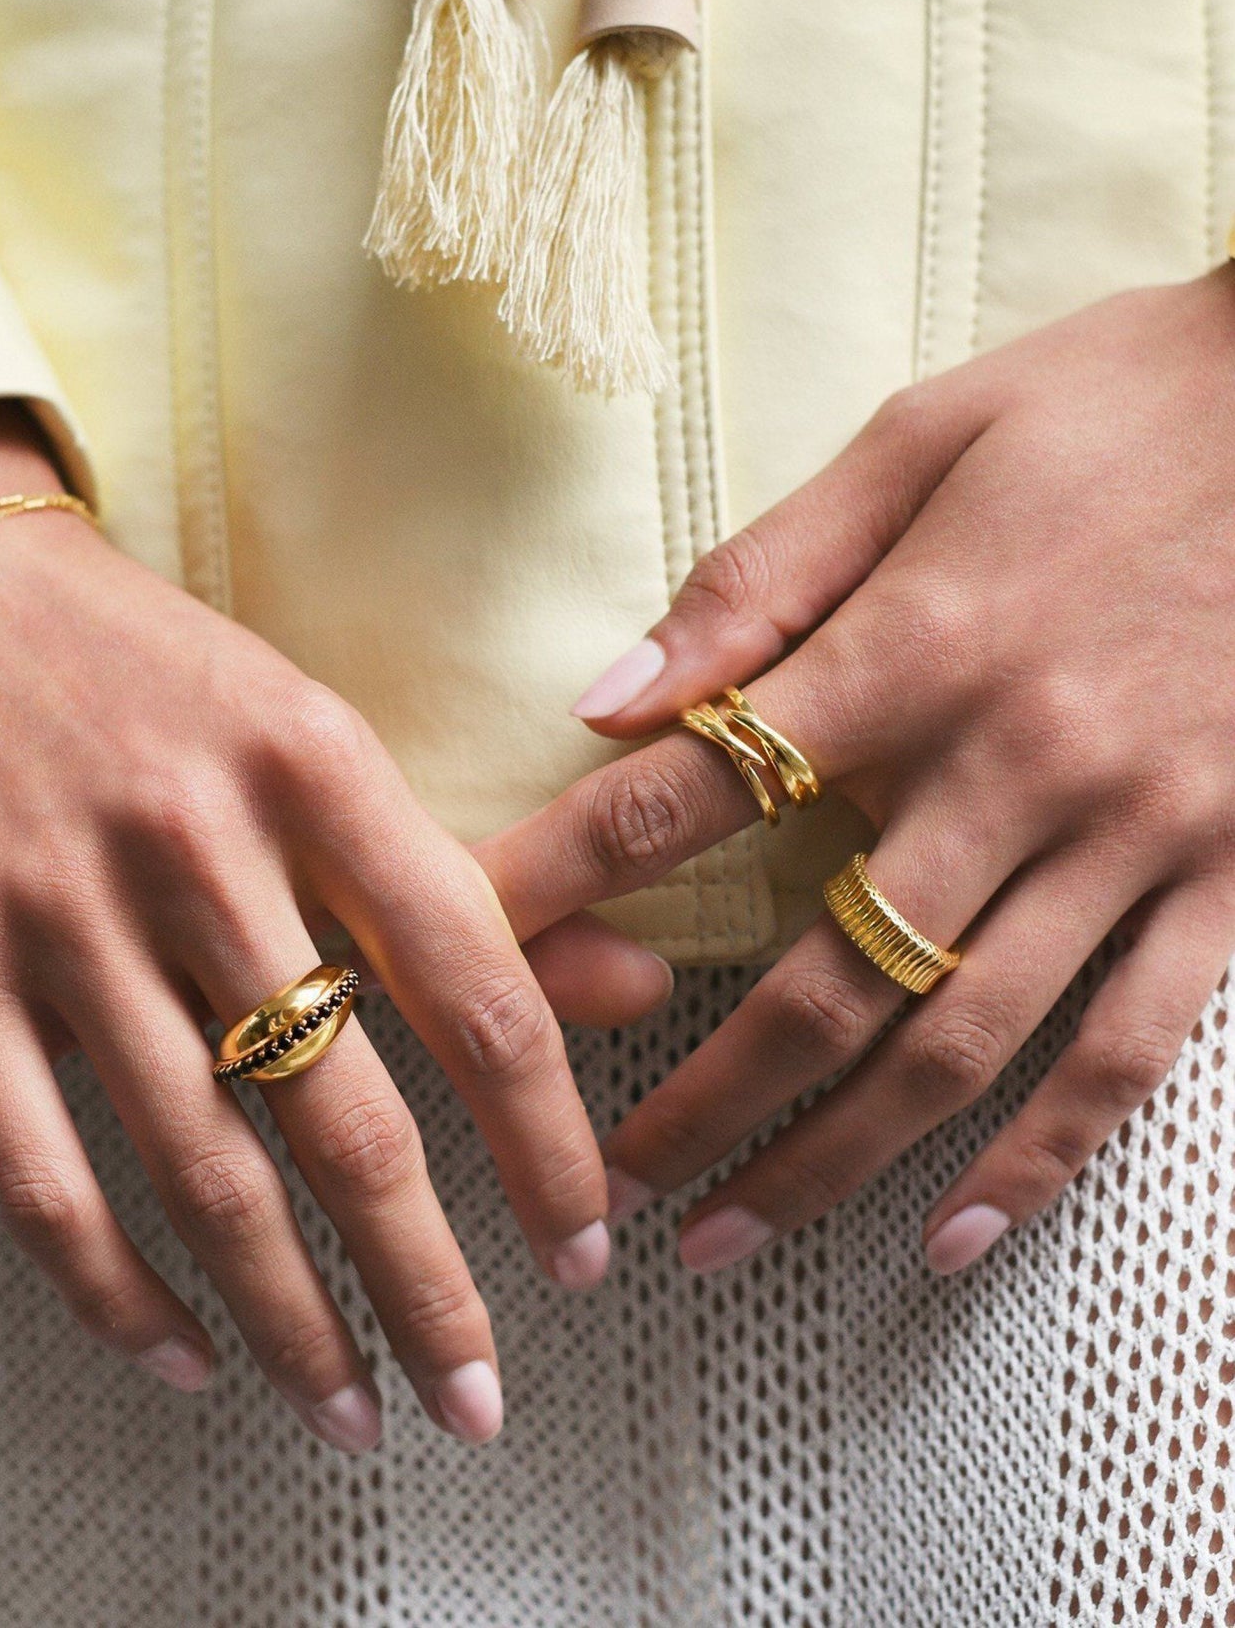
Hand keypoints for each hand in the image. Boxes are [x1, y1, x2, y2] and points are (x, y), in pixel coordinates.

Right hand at [0, 402, 666, 1448]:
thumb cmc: (142, 663)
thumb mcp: (318, 733)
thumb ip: (466, 875)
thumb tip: (631, 981)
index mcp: (312, 762)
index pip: (472, 983)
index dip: (546, 1136)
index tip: (581, 1239)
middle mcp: (191, 841)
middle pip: (341, 1113)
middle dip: (426, 1282)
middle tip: (479, 1390)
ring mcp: (59, 912)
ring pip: (200, 1169)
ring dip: (289, 1318)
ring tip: (352, 1403)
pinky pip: (40, 1172)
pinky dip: (116, 1290)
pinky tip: (183, 1352)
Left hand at [481, 266, 1234, 1276]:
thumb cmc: (1118, 404)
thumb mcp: (921, 436)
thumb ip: (760, 574)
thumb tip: (609, 694)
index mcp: (915, 649)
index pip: (695, 793)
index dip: (569, 879)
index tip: (479, 960)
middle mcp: (1016, 766)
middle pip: (823, 977)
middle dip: (703, 1096)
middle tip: (609, 1182)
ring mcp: (1133, 834)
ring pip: (961, 1043)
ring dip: (835, 1158)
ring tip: (733, 1233)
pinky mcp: (1232, 872)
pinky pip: (1132, 1047)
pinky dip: (1045, 1154)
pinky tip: (958, 1232)